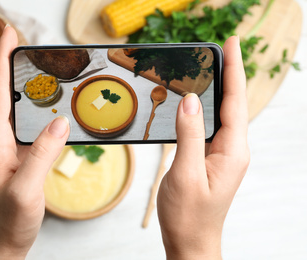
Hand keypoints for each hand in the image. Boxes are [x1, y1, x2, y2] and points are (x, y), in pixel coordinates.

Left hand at [0, 26, 69, 258]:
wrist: (3, 241)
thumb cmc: (8, 219)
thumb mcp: (26, 188)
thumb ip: (43, 154)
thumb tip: (60, 122)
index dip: (1, 60)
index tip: (9, 34)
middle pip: (3, 93)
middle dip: (11, 64)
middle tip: (26, 44)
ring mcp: (7, 147)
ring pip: (15, 107)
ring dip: (24, 83)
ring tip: (39, 67)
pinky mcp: (18, 154)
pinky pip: (27, 123)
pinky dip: (36, 107)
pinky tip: (49, 105)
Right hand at [157, 36, 249, 259]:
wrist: (191, 241)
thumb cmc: (188, 215)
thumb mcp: (185, 173)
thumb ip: (189, 136)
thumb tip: (189, 102)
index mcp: (232, 151)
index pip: (235, 102)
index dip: (235, 70)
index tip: (232, 44)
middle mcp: (233, 150)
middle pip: (234, 104)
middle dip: (231, 73)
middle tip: (223, 49)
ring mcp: (223, 155)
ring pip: (223, 114)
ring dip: (220, 89)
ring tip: (215, 67)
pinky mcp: (212, 159)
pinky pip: (212, 127)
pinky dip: (208, 108)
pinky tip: (200, 101)